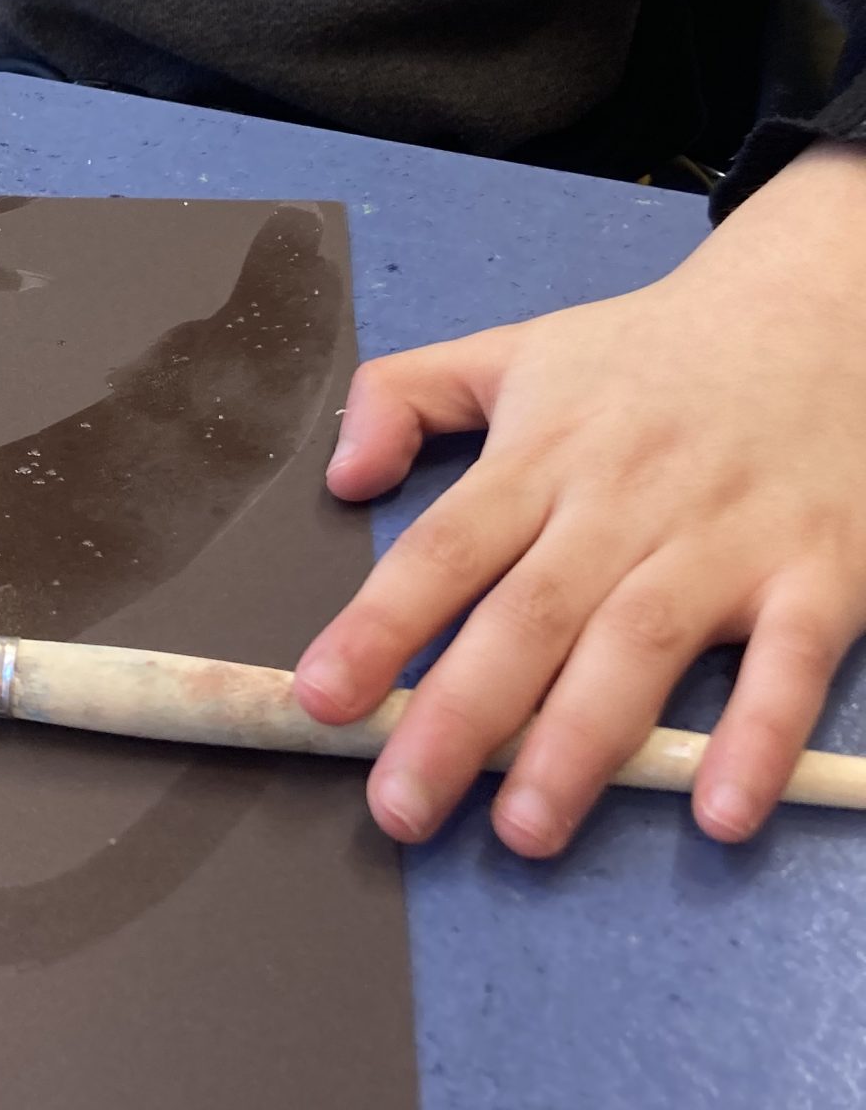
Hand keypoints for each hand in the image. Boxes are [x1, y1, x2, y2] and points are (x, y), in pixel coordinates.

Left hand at [294, 140, 865, 855]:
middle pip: (527, 617)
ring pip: (638, 648)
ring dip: (579, 744)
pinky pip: (786, 665)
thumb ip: (405, 394)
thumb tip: (342, 474)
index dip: (380, 625)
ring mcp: (719, 541)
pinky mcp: (816, 574)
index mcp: (542, 454)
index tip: (323, 696)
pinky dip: (756, 738)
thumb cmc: (651, 353)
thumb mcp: (514, 349)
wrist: (812, 311)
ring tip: (523, 827)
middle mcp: (621, 502)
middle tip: (400, 806)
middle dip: (457, 717)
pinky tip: (719, 809)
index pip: (445, 546)